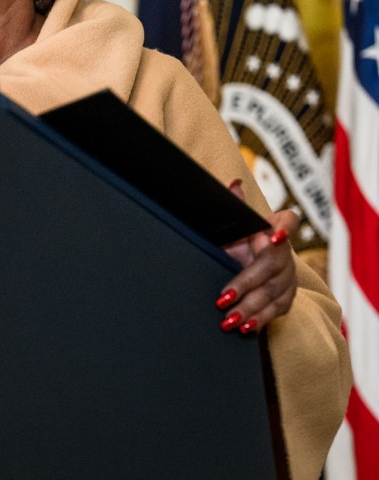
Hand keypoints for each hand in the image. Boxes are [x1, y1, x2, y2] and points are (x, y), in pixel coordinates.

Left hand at [214, 180, 297, 333]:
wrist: (248, 262)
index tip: (273, 236)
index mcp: (273, 228)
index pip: (289, 222)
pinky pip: (276, 310)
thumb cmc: (239, 239)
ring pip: (273, 293)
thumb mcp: (234, 225)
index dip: (284, 229)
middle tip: (223, 299)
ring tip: (229, 320)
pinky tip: (245, 328)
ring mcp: (288, 276)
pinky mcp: (286, 297)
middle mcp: (285, 252)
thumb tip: (234, 184)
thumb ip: (234, 206)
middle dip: (246, 284)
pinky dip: (260, 320)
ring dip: (251, 308)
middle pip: (272, 267)